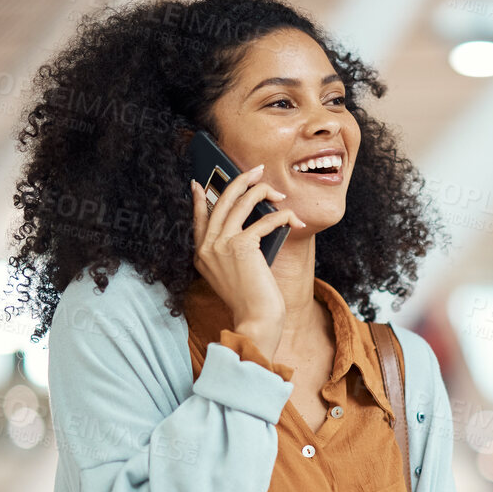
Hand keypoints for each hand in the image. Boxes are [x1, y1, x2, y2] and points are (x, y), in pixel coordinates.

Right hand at [189, 161, 302, 359]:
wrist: (256, 320)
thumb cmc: (251, 300)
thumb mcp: (233, 273)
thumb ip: (233, 249)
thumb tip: (250, 223)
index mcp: (201, 254)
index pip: (199, 218)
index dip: (200, 199)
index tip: (199, 184)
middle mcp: (207, 246)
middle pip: (221, 200)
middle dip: (241, 180)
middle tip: (257, 171)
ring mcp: (221, 244)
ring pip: (241, 202)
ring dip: (263, 192)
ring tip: (279, 193)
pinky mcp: (241, 245)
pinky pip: (264, 220)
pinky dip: (283, 217)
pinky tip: (294, 220)